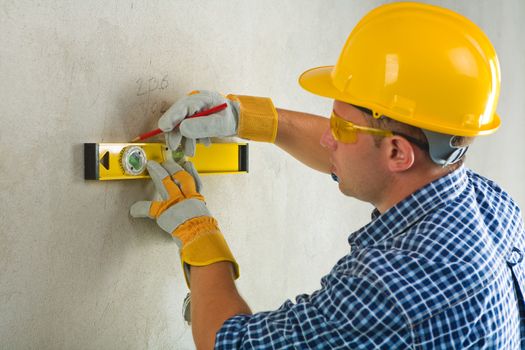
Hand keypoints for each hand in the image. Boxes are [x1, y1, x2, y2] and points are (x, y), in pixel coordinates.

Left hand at [130, 159, 238, 286]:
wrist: (200, 236)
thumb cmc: (204, 232)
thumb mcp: (205, 221)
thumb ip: (199, 216)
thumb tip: (199, 221)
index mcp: (198, 201)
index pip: (195, 182)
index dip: (192, 172)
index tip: (188, 165)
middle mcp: (188, 197)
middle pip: (181, 177)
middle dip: (173, 168)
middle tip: (167, 162)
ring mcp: (176, 202)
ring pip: (166, 182)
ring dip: (158, 173)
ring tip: (152, 166)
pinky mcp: (164, 211)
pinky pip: (149, 207)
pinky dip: (140, 208)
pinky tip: (134, 208)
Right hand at [159, 90, 278, 154]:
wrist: (240, 120)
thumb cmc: (232, 119)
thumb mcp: (219, 124)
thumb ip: (201, 126)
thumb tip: (182, 129)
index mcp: (201, 99)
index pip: (181, 107)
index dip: (171, 118)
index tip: (163, 128)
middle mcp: (195, 102)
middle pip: (178, 117)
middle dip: (176, 133)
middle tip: (175, 146)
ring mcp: (195, 110)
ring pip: (182, 124)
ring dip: (185, 139)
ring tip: (191, 151)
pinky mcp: (196, 118)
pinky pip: (189, 128)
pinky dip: (192, 138)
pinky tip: (203, 143)